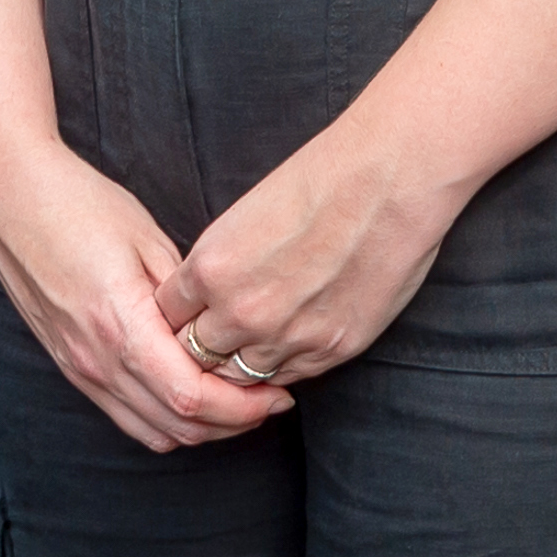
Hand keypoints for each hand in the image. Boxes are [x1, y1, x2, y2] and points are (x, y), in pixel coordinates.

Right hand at [0, 145, 289, 455]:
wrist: (9, 198)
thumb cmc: (79, 205)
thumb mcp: (147, 238)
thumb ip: (185, 296)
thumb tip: (226, 331)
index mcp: (120, 326)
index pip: (191, 397)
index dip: (242, 407)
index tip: (278, 392)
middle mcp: (95, 360)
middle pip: (177, 426)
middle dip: (232, 423)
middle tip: (270, 399)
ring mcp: (79, 369)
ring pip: (152, 431)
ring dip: (201, 429)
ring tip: (239, 401)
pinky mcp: (71, 367)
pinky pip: (126, 416)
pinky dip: (167, 419)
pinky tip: (193, 393)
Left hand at [162, 121, 465, 399]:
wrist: (389, 179)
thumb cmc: (321, 179)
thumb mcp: (243, 217)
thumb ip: (219, 265)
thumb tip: (207, 297)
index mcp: (211, 269)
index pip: (167, 317)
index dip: (179, 315)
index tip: (193, 311)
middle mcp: (241, 312)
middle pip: (195, 356)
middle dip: (203, 346)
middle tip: (220, 334)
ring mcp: (286, 337)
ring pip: (240, 377)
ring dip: (243, 362)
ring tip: (257, 339)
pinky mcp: (330, 350)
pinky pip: (287, 378)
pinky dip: (283, 366)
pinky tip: (291, 340)